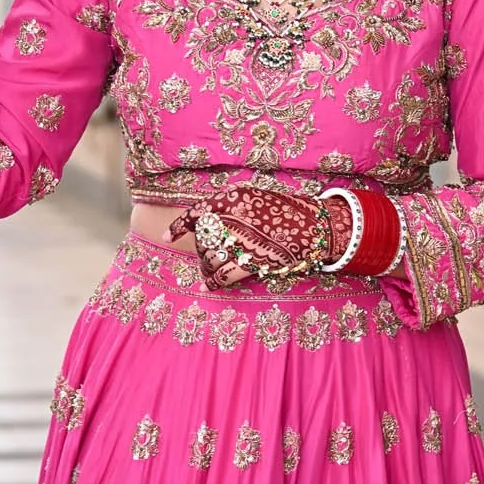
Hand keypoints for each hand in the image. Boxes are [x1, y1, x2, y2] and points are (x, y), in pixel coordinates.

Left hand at [171, 182, 349, 288]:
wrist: (315, 225)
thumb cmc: (288, 211)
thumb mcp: (258, 197)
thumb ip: (233, 208)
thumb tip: (211, 223)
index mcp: (233, 199)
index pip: (197, 212)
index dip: (179, 226)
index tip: (167, 236)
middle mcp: (234, 218)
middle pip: (203, 240)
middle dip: (201, 252)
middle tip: (204, 258)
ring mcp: (242, 241)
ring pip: (211, 259)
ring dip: (207, 268)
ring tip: (208, 272)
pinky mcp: (252, 262)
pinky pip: (223, 275)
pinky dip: (212, 282)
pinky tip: (207, 287)